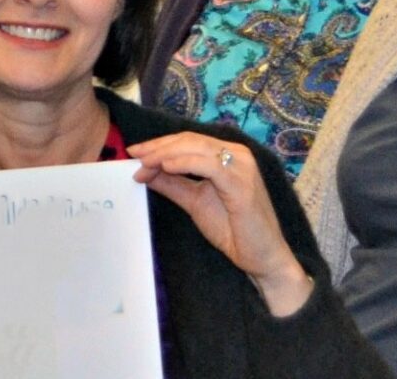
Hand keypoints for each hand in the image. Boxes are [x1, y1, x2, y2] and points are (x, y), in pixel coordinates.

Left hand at [126, 133, 313, 316]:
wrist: (262, 257)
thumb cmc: (233, 230)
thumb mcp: (194, 202)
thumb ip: (173, 185)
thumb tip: (145, 171)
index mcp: (228, 155)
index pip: (188, 141)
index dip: (159, 144)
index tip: (134, 153)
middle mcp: (237, 154)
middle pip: (190, 140)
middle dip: (158, 147)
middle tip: (133, 156)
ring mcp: (242, 166)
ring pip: (197, 148)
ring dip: (165, 154)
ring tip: (143, 164)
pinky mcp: (242, 183)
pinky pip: (209, 165)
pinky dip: (184, 163)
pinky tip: (165, 167)